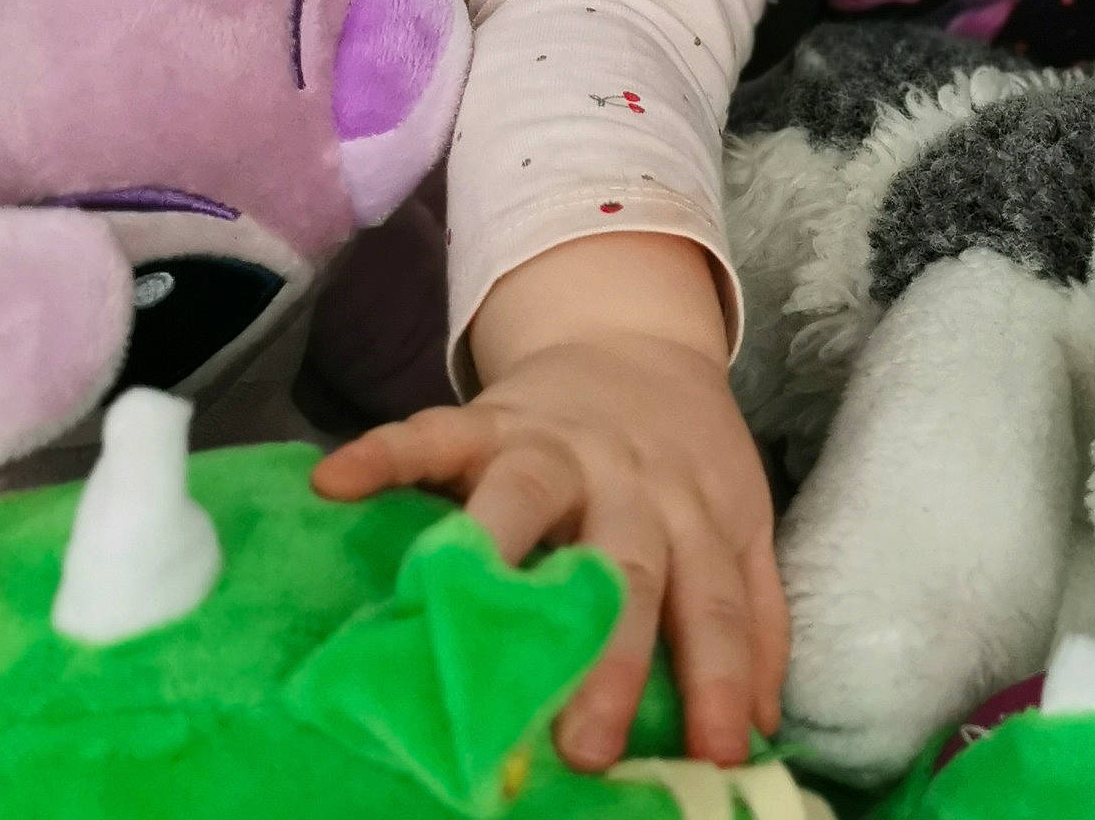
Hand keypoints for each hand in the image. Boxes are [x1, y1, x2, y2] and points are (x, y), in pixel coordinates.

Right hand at [313, 334, 784, 772]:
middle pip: (625, 567)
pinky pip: (435, 432)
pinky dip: (386, 452)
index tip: (716, 756)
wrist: (638, 338)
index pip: (711, 603)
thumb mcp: (738, 522)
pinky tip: (336, 481)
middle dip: (611, 654)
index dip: (717, 679)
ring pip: (531, 493)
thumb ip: (752, 615)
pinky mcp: (491, 417)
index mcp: (692, 516)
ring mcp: (556, 447)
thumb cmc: (682, 460)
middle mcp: (629, 484)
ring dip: (495, 545)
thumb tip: (758, 726)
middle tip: (589, 746)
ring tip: (453, 604)